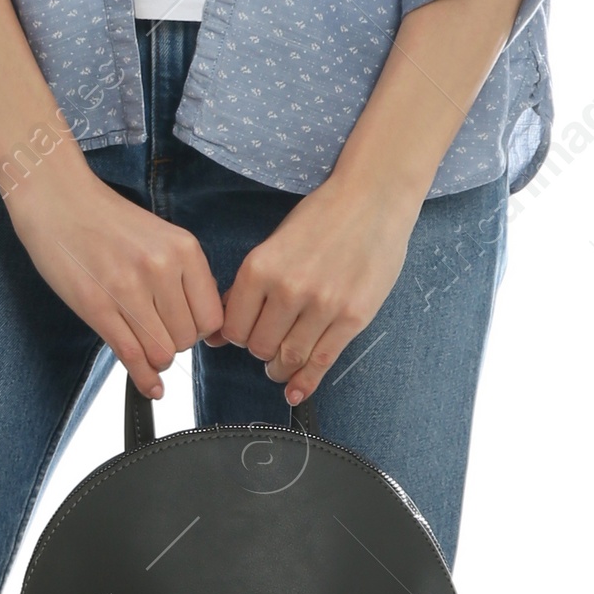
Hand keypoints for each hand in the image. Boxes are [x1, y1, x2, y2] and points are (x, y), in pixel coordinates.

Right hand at [7, 150, 222, 398]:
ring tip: (143, 344)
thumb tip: (203, 326)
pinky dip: (142, 378)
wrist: (58, 200)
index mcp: (183, 249)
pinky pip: (130, 355)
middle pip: (186, 339)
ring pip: (161, 352)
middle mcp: (161, 268)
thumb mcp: (160, 237)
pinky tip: (148, 385)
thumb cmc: (106, 220)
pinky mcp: (96, 306)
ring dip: (155, 358)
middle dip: (173, 343)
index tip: (184, 330)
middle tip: (155, 332)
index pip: (211, 317)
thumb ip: (183, 276)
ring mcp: (128, 288)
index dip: (199, 332)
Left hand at [209, 172, 419, 402]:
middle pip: (259, 347)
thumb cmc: (322, 218)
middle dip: (260, 351)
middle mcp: (287, 289)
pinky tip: (295, 393)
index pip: (232, 327)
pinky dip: (305, 383)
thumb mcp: (274, 243)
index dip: (235, 336)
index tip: (243, 335)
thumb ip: (248, 285)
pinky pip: (322, 361)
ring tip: (279, 368)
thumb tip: (220, 326)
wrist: (373, 200)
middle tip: (266, 346)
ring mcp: (322, 306)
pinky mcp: (352, 317)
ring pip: (288, 358)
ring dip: (280, 369)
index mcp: (260, 267)